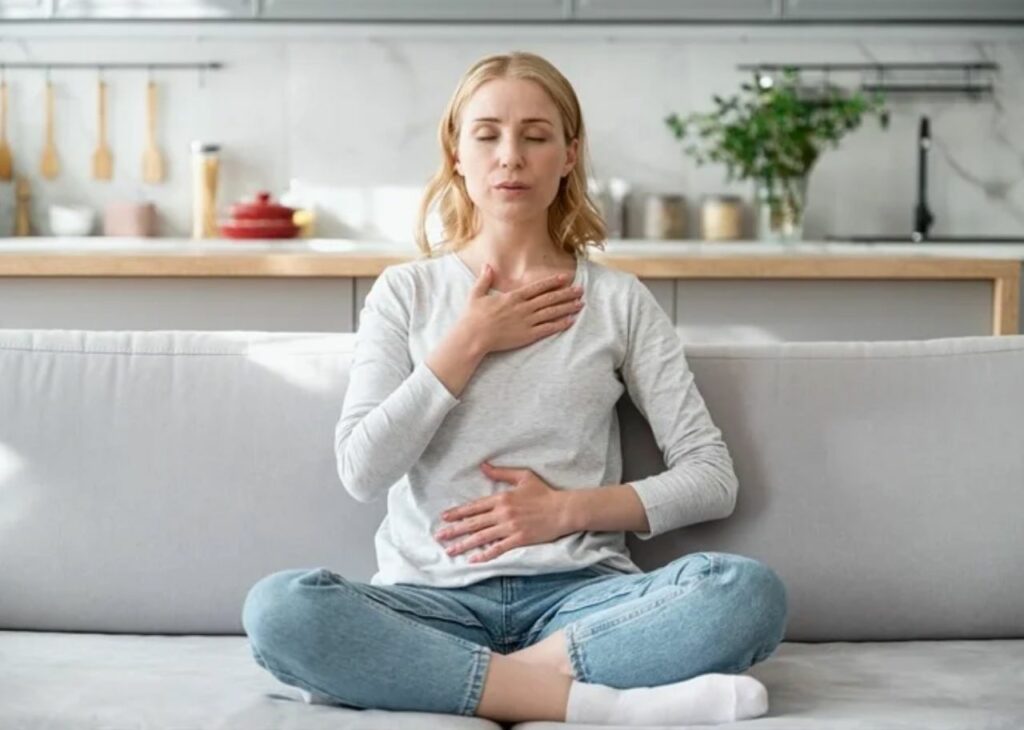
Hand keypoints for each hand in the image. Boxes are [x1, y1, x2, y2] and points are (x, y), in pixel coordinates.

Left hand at [434, 462, 573, 562]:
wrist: (563, 509)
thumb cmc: (544, 493)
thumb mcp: (523, 477)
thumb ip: (501, 472)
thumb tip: (483, 465)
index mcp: (502, 498)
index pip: (475, 506)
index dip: (458, 512)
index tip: (444, 517)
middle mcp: (503, 513)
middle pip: (474, 523)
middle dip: (455, 530)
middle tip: (439, 536)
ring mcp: (510, 527)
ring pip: (482, 537)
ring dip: (464, 544)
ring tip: (450, 550)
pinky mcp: (519, 539)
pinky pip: (498, 548)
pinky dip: (485, 555)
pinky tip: (474, 560)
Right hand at [459, 264, 583, 354]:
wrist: (473, 336)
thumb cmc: (473, 317)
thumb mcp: (476, 294)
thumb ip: (485, 279)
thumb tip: (487, 265)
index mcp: (513, 297)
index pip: (538, 287)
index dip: (553, 282)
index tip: (565, 278)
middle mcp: (523, 308)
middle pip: (550, 298)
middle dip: (567, 293)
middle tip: (581, 290)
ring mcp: (526, 322)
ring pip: (552, 312)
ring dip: (567, 307)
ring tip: (580, 304)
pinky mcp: (527, 336)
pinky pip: (547, 329)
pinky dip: (560, 324)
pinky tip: (570, 321)